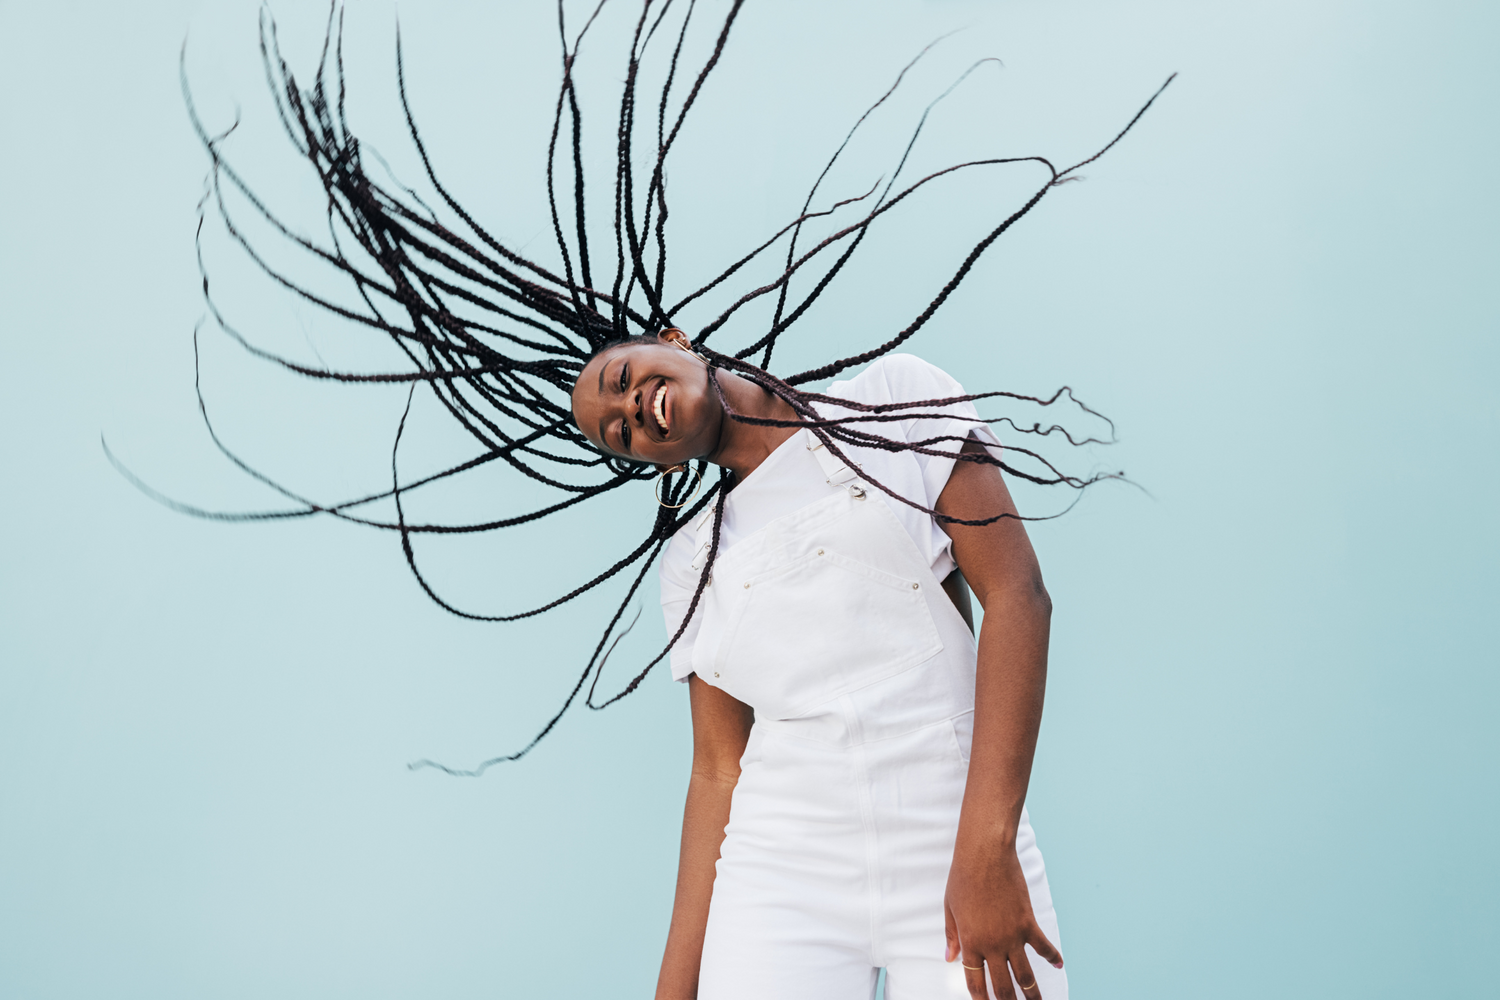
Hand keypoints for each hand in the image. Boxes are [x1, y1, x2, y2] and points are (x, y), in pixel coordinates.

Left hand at [943, 835, 1062, 999]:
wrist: (985, 855)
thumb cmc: (963, 878)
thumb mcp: (950, 908)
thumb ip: (952, 936)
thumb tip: (949, 958)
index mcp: (970, 943)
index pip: (975, 982)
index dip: (981, 999)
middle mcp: (992, 945)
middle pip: (1002, 986)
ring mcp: (1012, 936)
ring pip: (1025, 975)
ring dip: (1032, 992)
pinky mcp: (1028, 923)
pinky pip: (1043, 947)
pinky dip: (1053, 957)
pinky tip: (1059, 964)